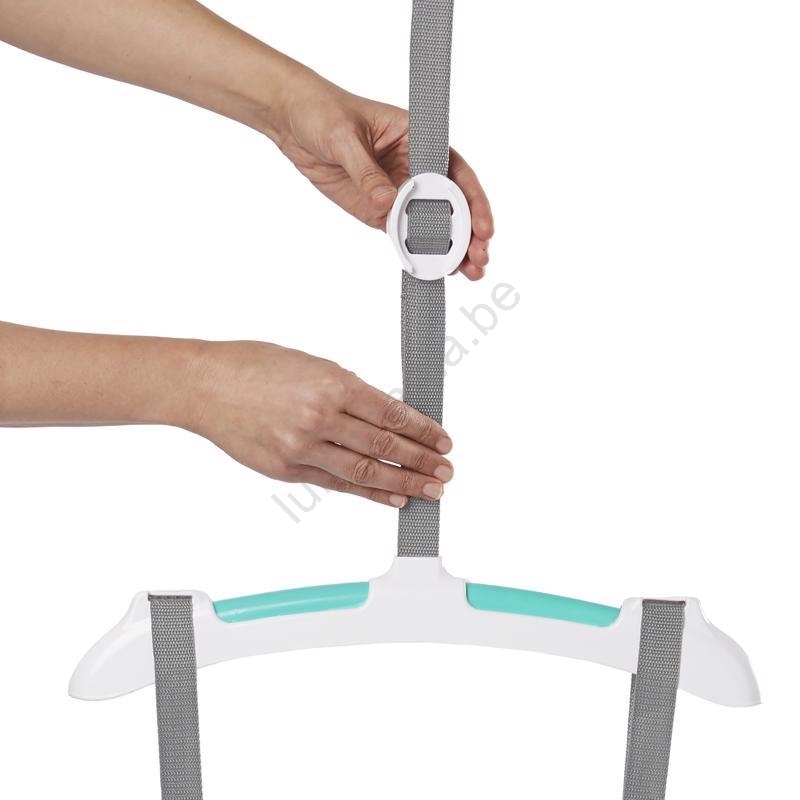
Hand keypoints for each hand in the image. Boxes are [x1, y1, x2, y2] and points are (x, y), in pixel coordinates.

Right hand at [189, 341, 453, 506]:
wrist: (204, 385)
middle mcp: (321, 416)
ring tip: (430, 490)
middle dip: (422, 460)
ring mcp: (303, 447)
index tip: (442, 440)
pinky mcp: (287, 469)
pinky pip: (336, 484)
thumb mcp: (311, 364)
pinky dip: (368, 492)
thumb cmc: (254, 366)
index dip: (423, 430)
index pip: (392, 414)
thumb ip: (347, 391)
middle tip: (446, 470)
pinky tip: (391, 497)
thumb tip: (383, 416)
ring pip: (365, 471)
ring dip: (403, 483)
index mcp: (332, 383)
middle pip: (385, 446)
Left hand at [273, 68, 493, 280]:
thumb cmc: (323, 112)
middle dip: (467, 233)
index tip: (482, 227)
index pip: (454, 171)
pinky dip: (418, 251)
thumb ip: (366, 172)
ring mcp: (397, 190)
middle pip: (450, 203)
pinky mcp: (379, 210)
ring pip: (431, 223)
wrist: (292, 120)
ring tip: (467, 272)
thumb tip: (387, 203)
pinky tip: (433, 268)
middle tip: (478, 259)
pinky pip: (403, 233)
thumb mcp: (343, 137)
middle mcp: (414, 165)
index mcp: (418, 138)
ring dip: (449, 248)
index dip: (472, 200)